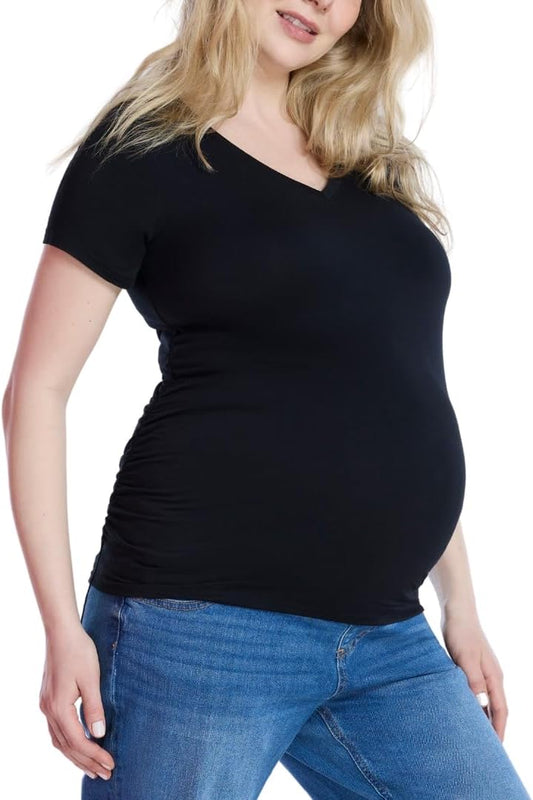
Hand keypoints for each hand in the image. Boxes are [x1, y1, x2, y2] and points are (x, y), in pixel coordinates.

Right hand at [39, 624, 114, 780]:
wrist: (61, 632)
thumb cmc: (79, 651)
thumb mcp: (91, 679)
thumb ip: (94, 707)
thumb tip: (98, 734)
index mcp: (59, 708)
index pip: (78, 742)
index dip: (95, 755)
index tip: (110, 764)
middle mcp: (49, 711)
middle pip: (67, 747)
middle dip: (86, 762)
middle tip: (105, 774)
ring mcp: (46, 706)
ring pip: (59, 741)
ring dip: (76, 756)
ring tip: (92, 768)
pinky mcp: (48, 699)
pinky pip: (57, 730)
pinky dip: (68, 743)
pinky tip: (78, 745)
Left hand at [441, 612, 506, 741]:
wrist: (456, 610)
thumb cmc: (461, 632)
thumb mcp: (465, 658)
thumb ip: (473, 681)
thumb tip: (481, 706)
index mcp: (494, 677)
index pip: (500, 711)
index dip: (498, 731)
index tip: (495, 750)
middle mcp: (491, 676)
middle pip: (495, 709)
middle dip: (492, 728)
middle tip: (484, 749)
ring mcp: (482, 671)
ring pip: (485, 700)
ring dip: (482, 717)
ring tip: (473, 734)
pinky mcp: (471, 666)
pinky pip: (475, 691)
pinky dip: (472, 703)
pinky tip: (461, 709)